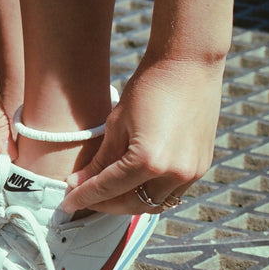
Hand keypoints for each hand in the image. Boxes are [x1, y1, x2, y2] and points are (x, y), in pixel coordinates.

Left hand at [62, 56, 224, 213]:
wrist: (189, 64)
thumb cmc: (149, 86)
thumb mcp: (117, 124)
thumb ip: (100, 160)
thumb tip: (78, 184)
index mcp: (148, 161)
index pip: (108, 189)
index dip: (84, 196)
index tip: (67, 202)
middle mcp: (173, 174)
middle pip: (132, 204)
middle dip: (106, 204)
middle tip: (84, 196)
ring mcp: (192, 173)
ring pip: (153, 203)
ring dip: (128, 201)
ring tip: (107, 192)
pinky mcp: (201, 167)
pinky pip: (171, 192)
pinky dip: (150, 191)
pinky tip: (132, 182)